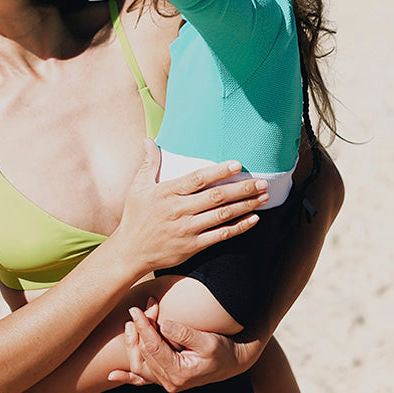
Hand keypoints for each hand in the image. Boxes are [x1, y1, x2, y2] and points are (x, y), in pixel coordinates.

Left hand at [108, 300, 263, 391]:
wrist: (232, 362)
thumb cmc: (222, 350)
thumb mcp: (208, 341)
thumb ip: (185, 334)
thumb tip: (164, 325)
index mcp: (179, 373)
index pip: (153, 347)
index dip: (143, 327)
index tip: (136, 309)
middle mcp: (169, 382)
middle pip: (145, 353)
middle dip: (140, 329)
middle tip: (141, 308)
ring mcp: (166, 382)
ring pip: (139, 364)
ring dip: (132, 344)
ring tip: (129, 324)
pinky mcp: (166, 378)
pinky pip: (142, 380)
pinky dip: (128, 377)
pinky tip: (113, 375)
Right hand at [111, 139, 268, 279]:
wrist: (130, 252)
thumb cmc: (135, 217)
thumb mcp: (137, 187)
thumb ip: (149, 163)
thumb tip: (147, 140)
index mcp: (168, 192)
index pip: (198, 179)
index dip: (219, 171)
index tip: (237, 164)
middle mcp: (179, 210)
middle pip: (216, 197)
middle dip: (242, 188)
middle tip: (262, 182)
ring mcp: (188, 229)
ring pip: (223, 215)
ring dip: (245, 205)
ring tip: (263, 197)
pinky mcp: (193, 246)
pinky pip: (221, 235)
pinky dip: (239, 227)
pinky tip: (253, 219)